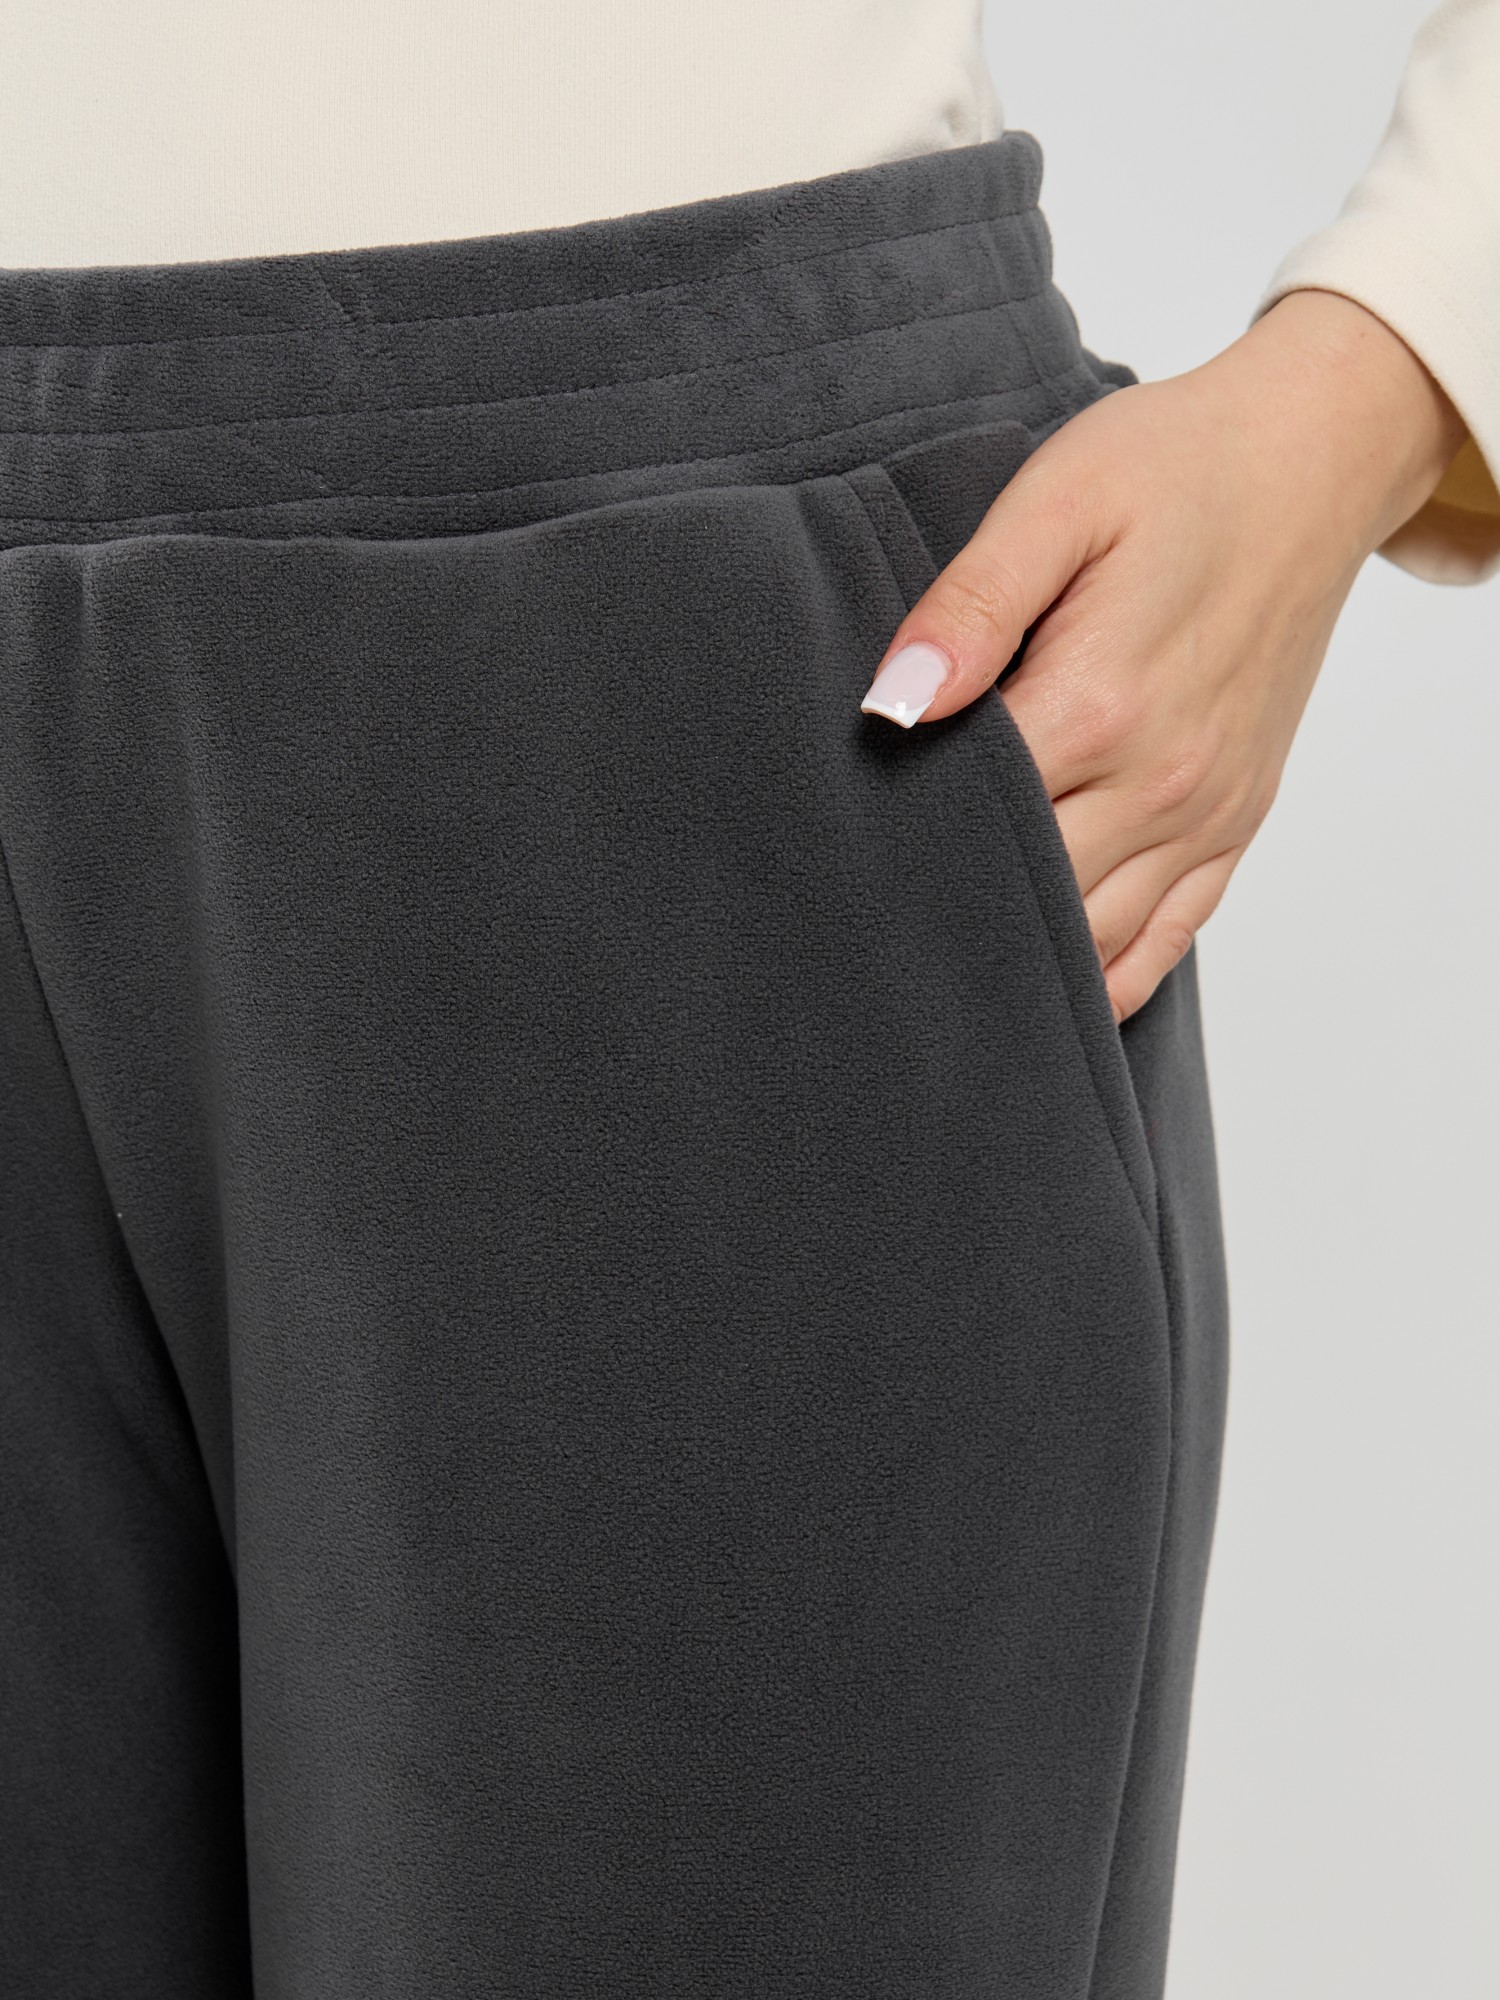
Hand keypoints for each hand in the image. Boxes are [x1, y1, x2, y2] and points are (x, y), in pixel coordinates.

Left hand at [859, 290, 1466, 1020]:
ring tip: (932, 952)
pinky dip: (1102, 976)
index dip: (893, 831)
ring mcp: (1204, 814)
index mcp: (1100, 704)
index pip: (969, 814)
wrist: (1312, 463)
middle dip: (943, 897)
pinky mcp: (1235, 824)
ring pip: (1091, 941)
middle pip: (1022, 891)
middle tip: (859, 904)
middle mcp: (1159, 782)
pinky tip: (1039, 981)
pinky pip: (1164, 943)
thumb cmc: (1176, 468)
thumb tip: (891, 703)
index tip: (834, 838)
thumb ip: (971, 606)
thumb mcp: (1059, 499)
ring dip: (1015, 953)